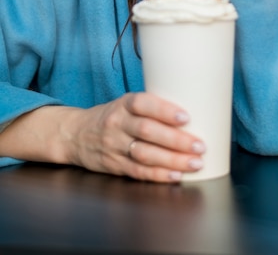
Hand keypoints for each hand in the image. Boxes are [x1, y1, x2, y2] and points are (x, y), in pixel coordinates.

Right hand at [66, 92, 205, 181]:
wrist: (76, 134)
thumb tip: (193, 112)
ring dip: (172, 160)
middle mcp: (117, 124)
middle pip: (147, 131)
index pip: (142, 103)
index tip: (186, 117)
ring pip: (144, 154)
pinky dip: (158, 175)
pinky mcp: (114, 165)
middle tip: (199, 146)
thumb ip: (152, 108)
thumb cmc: (113, 116)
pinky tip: (175, 176)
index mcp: (123, 104)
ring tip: (194, 163)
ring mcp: (114, 146)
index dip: (164, 110)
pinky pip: (138, 172)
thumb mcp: (126, 104)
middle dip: (176, 140)